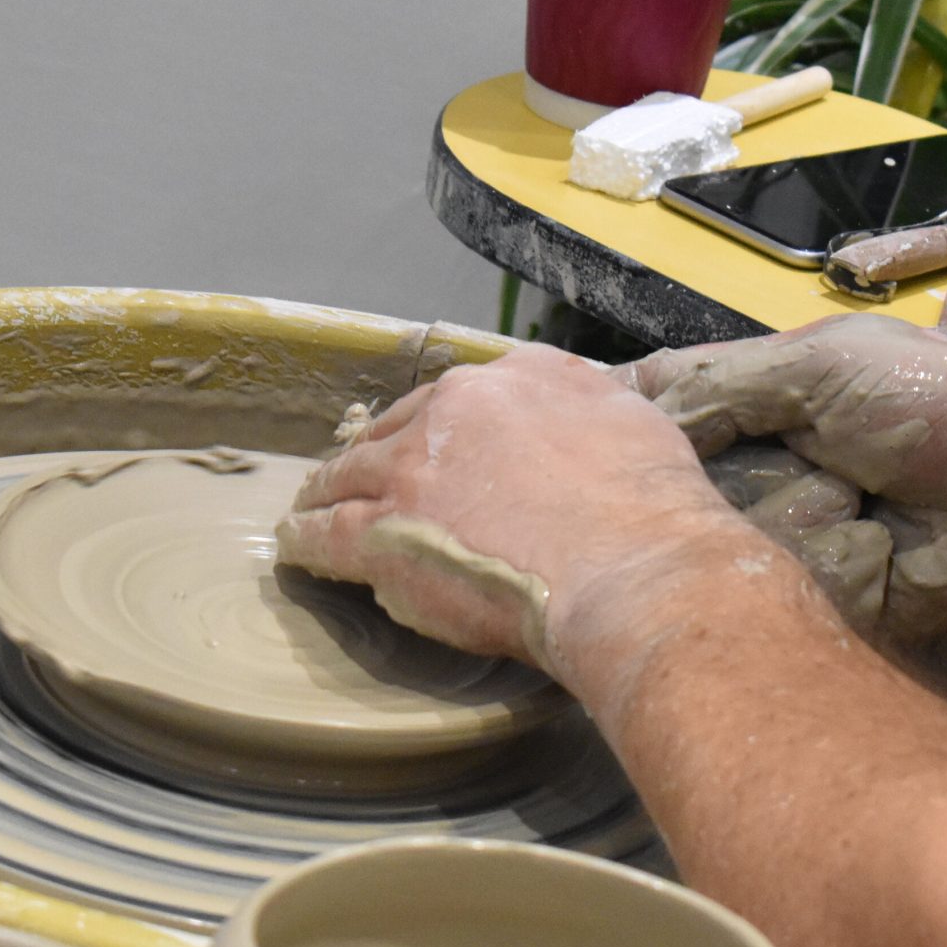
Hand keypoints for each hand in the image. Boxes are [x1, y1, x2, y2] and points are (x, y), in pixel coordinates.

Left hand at [276, 346, 756, 675]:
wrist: (633, 567)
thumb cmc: (652, 510)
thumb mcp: (636, 426)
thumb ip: (596, 415)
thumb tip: (598, 424)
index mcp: (515, 379)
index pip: (458, 398)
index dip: (438, 426)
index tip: (433, 443)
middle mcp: (454, 410)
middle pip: (393, 429)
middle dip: (374, 453)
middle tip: (359, 476)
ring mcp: (411, 471)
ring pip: (348, 475)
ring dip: (325, 492)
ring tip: (310, 507)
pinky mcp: (382, 533)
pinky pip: (326, 535)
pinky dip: (305, 540)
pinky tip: (294, 546)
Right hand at [623, 315, 946, 638]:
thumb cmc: (940, 399)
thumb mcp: (822, 367)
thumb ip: (717, 387)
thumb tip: (624, 410)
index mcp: (748, 399)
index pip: (651, 412)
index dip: (616, 428)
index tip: (585, 439)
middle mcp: (753, 469)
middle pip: (669, 491)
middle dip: (718, 477)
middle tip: (786, 460)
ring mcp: (784, 536)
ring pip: (722, 544)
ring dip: (792, 513)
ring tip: (860, 494)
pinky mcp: (821, 595)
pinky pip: (783, 588)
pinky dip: (833, 559)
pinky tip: (880, 541)